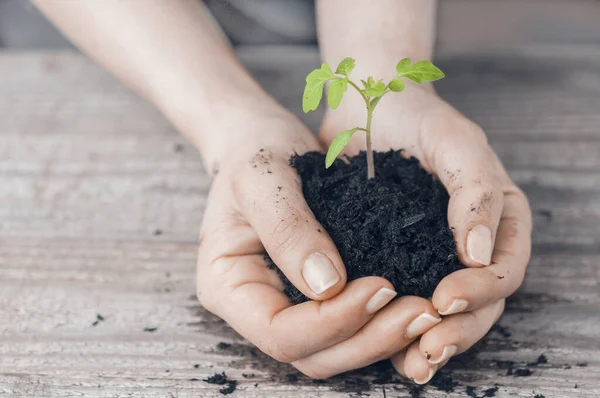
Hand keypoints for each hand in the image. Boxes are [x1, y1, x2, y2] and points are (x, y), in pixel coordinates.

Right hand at [197, 114, 443, 371]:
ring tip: (426, 309)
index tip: (379, 286)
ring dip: (382, 338)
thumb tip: (329, 286)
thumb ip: (288, 229)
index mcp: (228, 286)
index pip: (279, 332)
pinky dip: (383, 324)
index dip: (330, 322)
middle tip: (421, 309)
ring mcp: (286, 307)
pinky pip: (350, 327)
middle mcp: (256, 308)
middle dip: (367, 339)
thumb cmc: (253, 154)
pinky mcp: (316, 297)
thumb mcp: (261, 178)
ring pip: (335, 351)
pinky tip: (417, 303)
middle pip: (311, 355)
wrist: (262, 143)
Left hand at [315, 86, 531, 381]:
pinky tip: (381, 348)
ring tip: (412, 365)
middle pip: (477, 305)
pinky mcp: (391, 260)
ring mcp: (428, 257)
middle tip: (428, 350)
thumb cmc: (418, 117)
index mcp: (496, 221)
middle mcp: (467, 246)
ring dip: (430, 341)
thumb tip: (478, 256)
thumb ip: (475, 192)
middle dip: (457, 331)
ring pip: (440, 312)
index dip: (480, 293)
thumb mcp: (456, 143)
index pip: (502, 271)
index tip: (444, 300)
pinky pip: (399, 300)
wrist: (367, 105)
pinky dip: (395, 327)